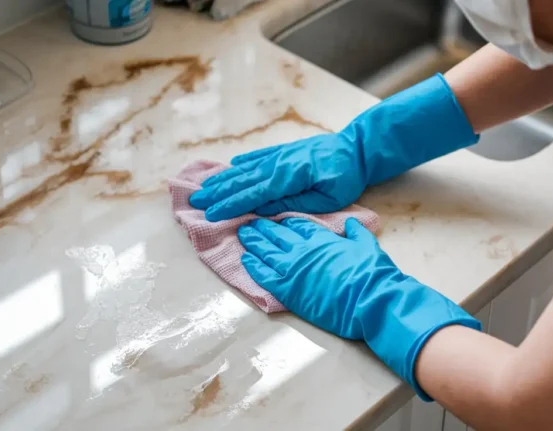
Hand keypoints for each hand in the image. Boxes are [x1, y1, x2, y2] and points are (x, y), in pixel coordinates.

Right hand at [190, 134, 366, 221]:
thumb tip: (264, 208)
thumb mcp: (326, 198)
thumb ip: (294, 204)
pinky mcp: (285, 152)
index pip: (254, 194)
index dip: (231, 205)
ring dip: (224, 179)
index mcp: (289, 177)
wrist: (357, 148)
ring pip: (246, 169)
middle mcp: (279, 163)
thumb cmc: (346, 177)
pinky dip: (243, 163)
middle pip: (243, 180)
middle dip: (217, 192)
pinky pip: (258, 158)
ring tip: (204, 187)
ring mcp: (280, 155)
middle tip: (194, 202)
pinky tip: (231, 167)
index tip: (211, 214)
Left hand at [237, 218, 480, 399]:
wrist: (371, 300)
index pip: (299, 225)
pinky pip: (263, 275)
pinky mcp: (288, 290)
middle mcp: (304, 250)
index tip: (277, 217)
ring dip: (253, 242)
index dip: (286, 221)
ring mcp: (293, 269)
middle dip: (263, 227)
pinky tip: (245, 259)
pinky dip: (253, 266)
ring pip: (266, 251)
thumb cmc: (373, 274)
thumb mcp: (368, 246)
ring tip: (243, 233)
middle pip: (277, 235)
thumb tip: (352, 222)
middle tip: (250, 221)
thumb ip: (357, 233)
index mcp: (323, 239)